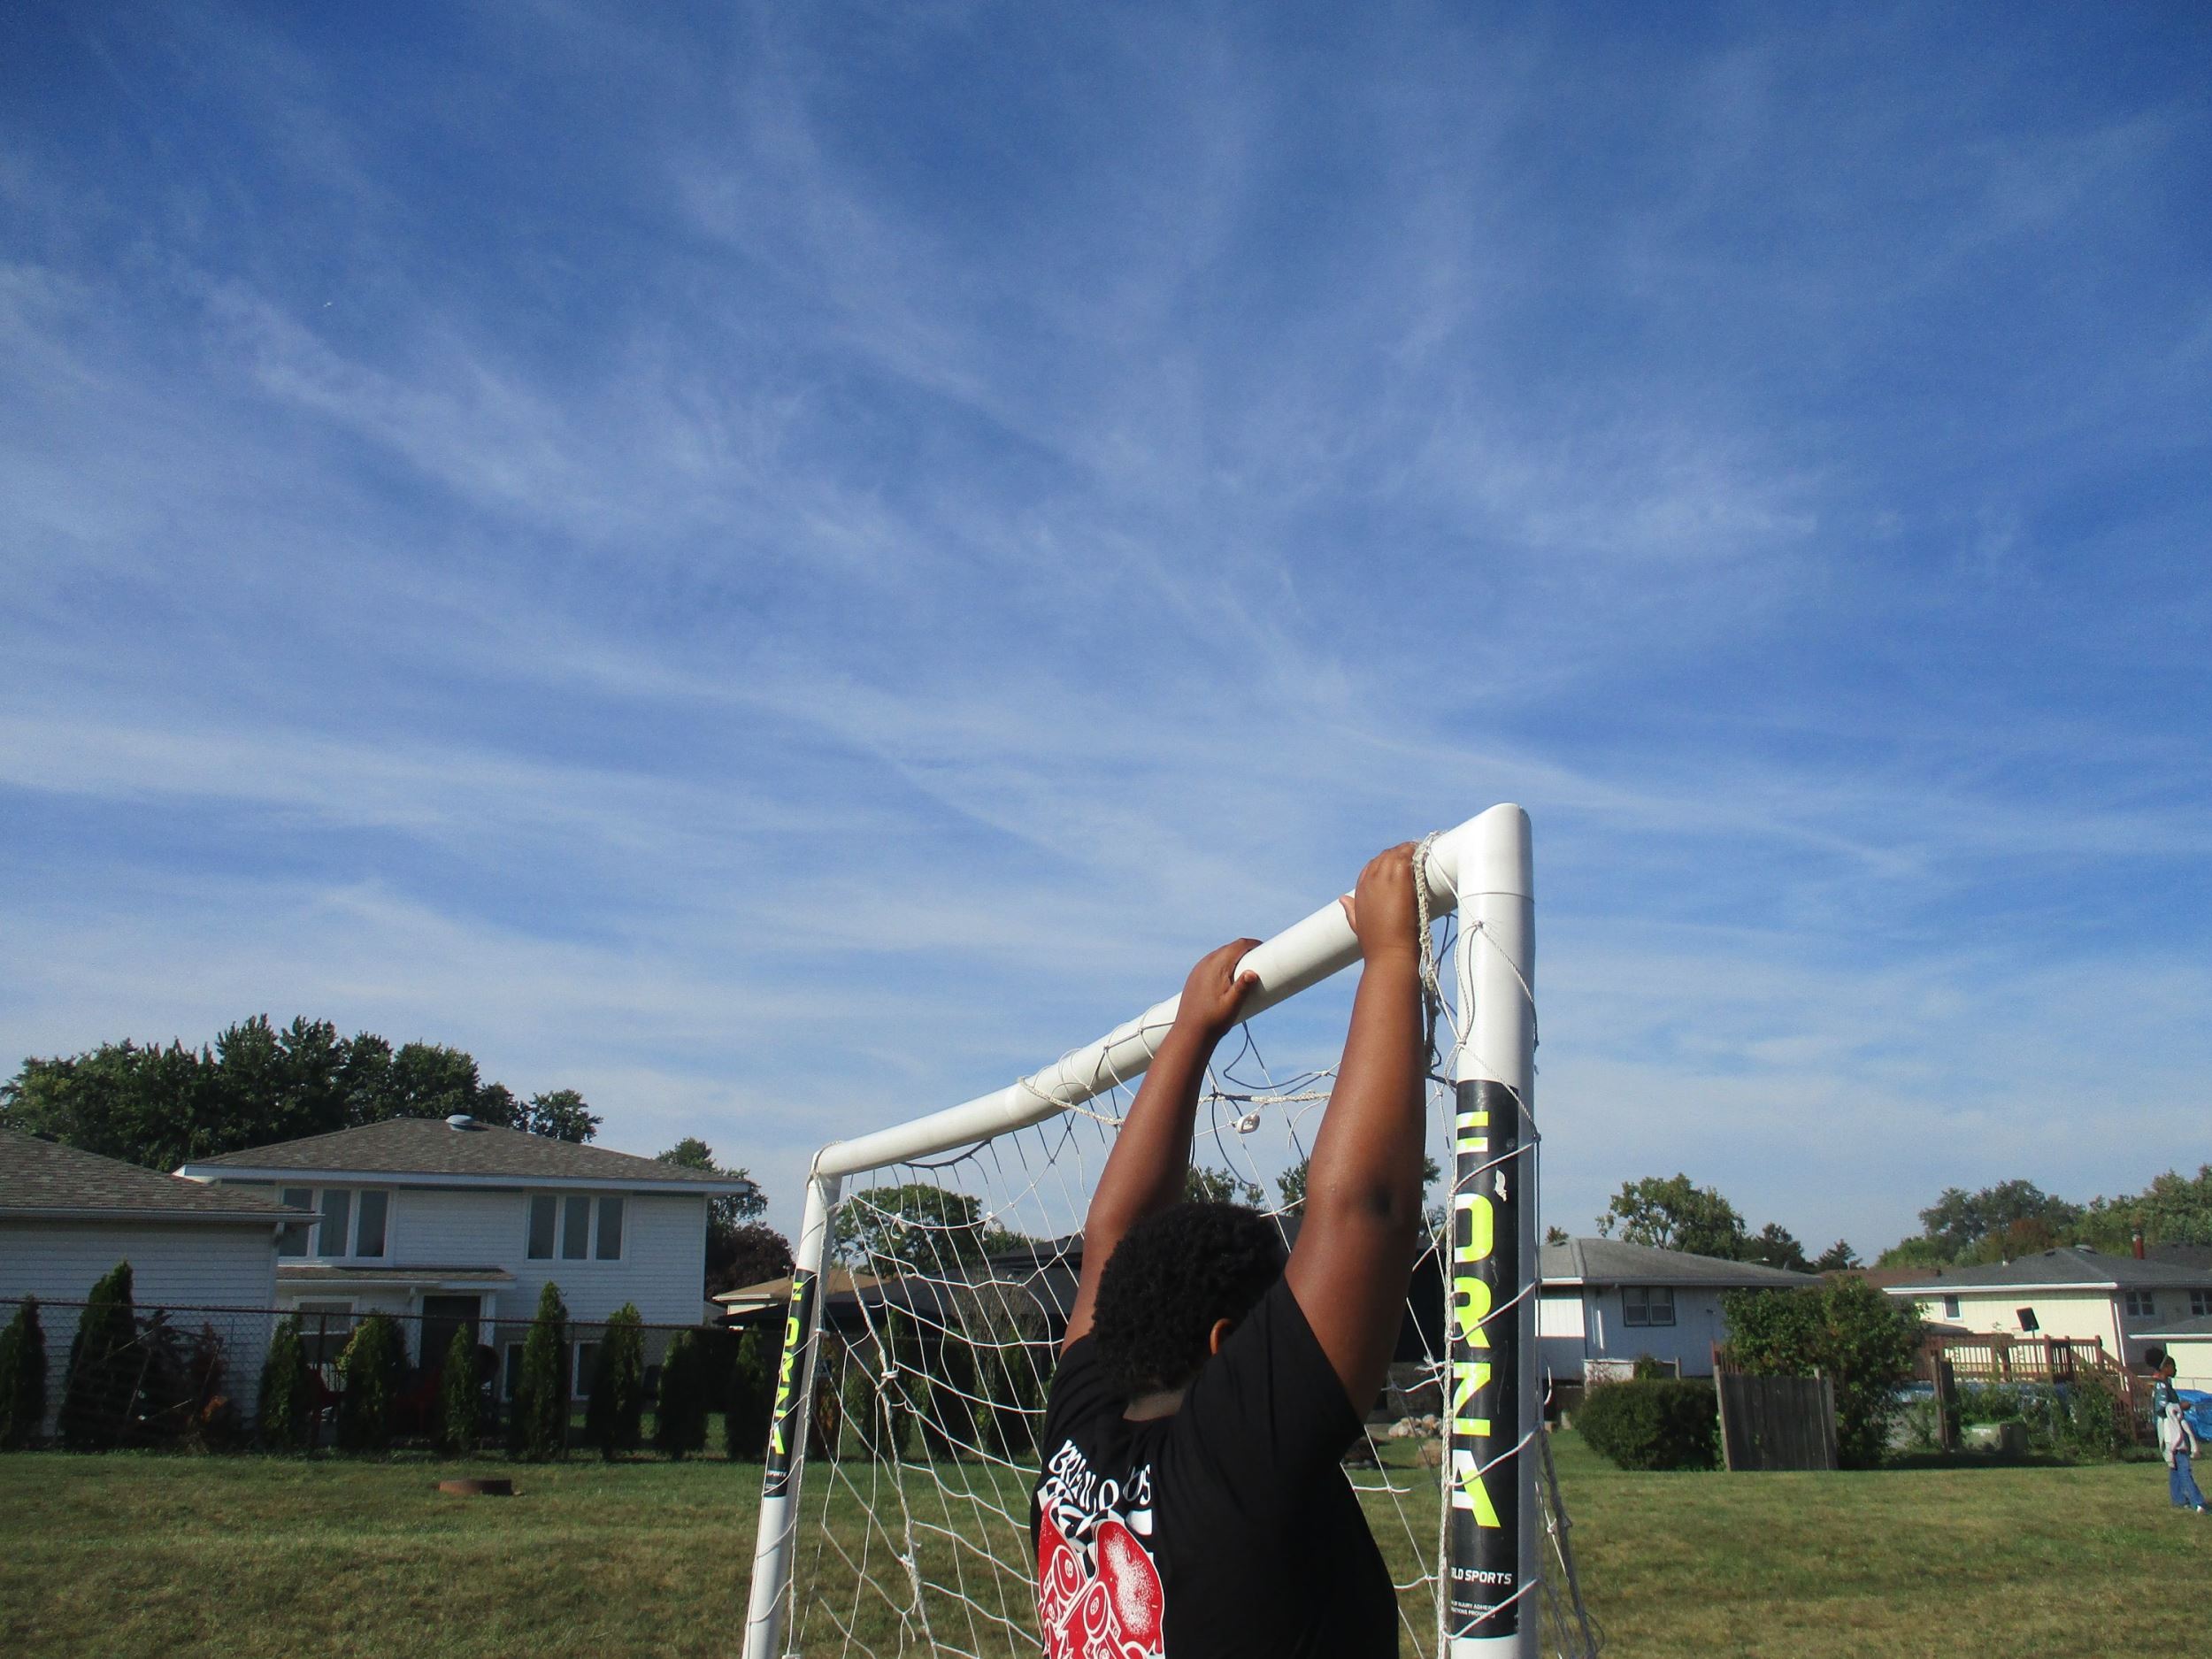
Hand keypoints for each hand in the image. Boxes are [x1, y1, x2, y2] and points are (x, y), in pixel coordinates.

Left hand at [1172, 937, 1261, 1041]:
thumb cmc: (1213, 1021)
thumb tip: (1252, 973)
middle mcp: (1205, 964)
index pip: (1238, 946)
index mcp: (1216, 966)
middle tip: (1260, 959)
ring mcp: (1198, 970)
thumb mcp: (1232, 1006)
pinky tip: (1230, 975)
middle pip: (1229, 948)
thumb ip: (1242, 988)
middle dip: (1245, 950)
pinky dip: (1223, 964)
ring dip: (1234, 956)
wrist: (1189, 1033)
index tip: (1265, 949)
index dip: (1253, 944)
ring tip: (1247, 967)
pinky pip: (1212, 963)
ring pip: (1220, 955)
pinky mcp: (1195, 977)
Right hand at [1338, 843, 1420, 962]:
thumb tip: (1343, 899)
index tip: (1402, 865)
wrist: (1389, 955)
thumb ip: (1351, 910)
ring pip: (1395, 853)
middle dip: (1400, 855)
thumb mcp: (1359, 924)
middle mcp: (1369, 881)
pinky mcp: (1399, 878)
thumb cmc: (1378, 945)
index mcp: (1360, 890)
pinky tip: (1424, 855)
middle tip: (1416, 858)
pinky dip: (1415, 853)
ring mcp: (1383, 878)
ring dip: (1408, 851)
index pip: (1373, 866)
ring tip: (1422, 853)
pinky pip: (1406, 856)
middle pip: (1384, 857)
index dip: (1387, 863)